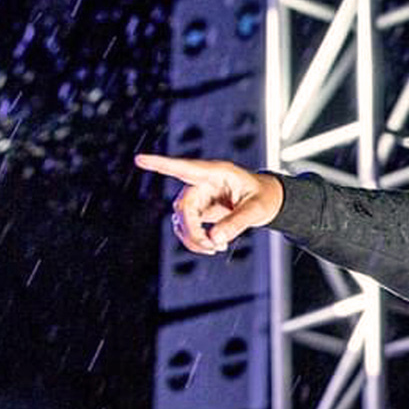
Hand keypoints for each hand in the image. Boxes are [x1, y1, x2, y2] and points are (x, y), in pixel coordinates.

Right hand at [135, 154, 283, 254]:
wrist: (268, 200)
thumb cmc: (264, 197)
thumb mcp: (257, 209)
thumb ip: (237, 223)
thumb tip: (214, 238)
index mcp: (217, 173)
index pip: (185, 168)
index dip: (162, 164)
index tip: (140, 159)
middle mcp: (203, 182)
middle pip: (184, 206)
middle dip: (193, 230)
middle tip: (213, 247)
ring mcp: (199, 196)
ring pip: (181, 219)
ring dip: (193, 238)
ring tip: (216, 248)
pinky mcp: (199, 209)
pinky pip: (186, 226)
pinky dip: (196, 240)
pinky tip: (214, 246)